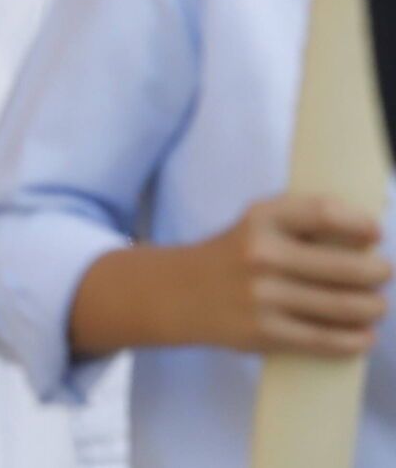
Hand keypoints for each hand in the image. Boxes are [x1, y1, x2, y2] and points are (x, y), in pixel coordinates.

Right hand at [185, 193, 391, 354]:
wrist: (177, 293)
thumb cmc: (233, 256)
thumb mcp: (256, 225)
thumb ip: (303, 224)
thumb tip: (366, 240)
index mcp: (260, 218)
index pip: (325, 213)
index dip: (360, 224)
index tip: (374, 234)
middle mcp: (262, 255)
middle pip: (348, 268)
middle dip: (378, 273)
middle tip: (381, 274)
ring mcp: (263, 297)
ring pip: (345, 307)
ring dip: (373, 308)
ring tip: (375, 306)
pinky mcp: (264, 332)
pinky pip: (326, 340)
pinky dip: (355, 340)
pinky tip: (363, 335)